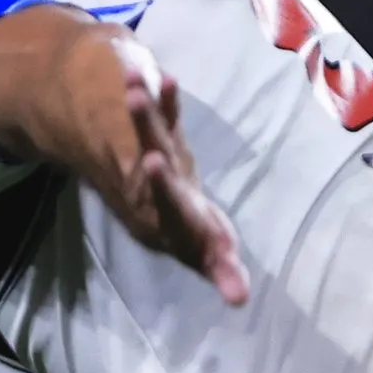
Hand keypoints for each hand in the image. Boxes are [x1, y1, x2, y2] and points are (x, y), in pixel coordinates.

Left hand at [79, 36, 249, 303]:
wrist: (174, 226)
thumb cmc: (201, 245)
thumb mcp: (216, 261)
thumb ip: (225, 275)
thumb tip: (239, 299)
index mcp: (174, 216)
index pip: (166, 199)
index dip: (160, 181)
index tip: (152, 160)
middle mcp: (162, 188)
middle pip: (152, 153)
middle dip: (144, 125)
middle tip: (132, 95)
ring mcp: (162, 166)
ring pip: (152, 131)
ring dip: (146, 104)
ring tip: (133, 73)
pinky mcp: (169, 149)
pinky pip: (167, 122)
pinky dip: (166, 101)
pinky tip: (163, 74)